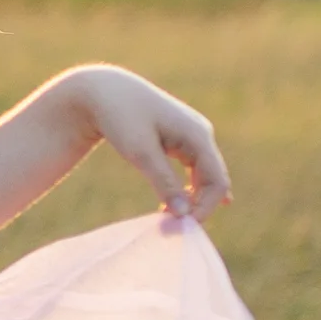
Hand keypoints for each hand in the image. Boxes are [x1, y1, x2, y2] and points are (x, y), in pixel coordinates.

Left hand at [69, 65, 231, 222]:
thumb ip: (164, 183)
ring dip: (192, 200)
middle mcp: (201, 134)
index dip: (204, 209)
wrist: (103, 91)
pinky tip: (179, 205)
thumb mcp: (140, 153)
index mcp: (198, 135)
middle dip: (198, 206)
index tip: (179, 226)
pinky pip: (193, 169)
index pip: (217, 182)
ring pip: (204, 176)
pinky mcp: (180, 138)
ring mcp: (193, 135)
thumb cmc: (121, 117)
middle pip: (214, 181)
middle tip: (171, 229)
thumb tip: (184, 214)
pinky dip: (186, 189)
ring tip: (170, 219)